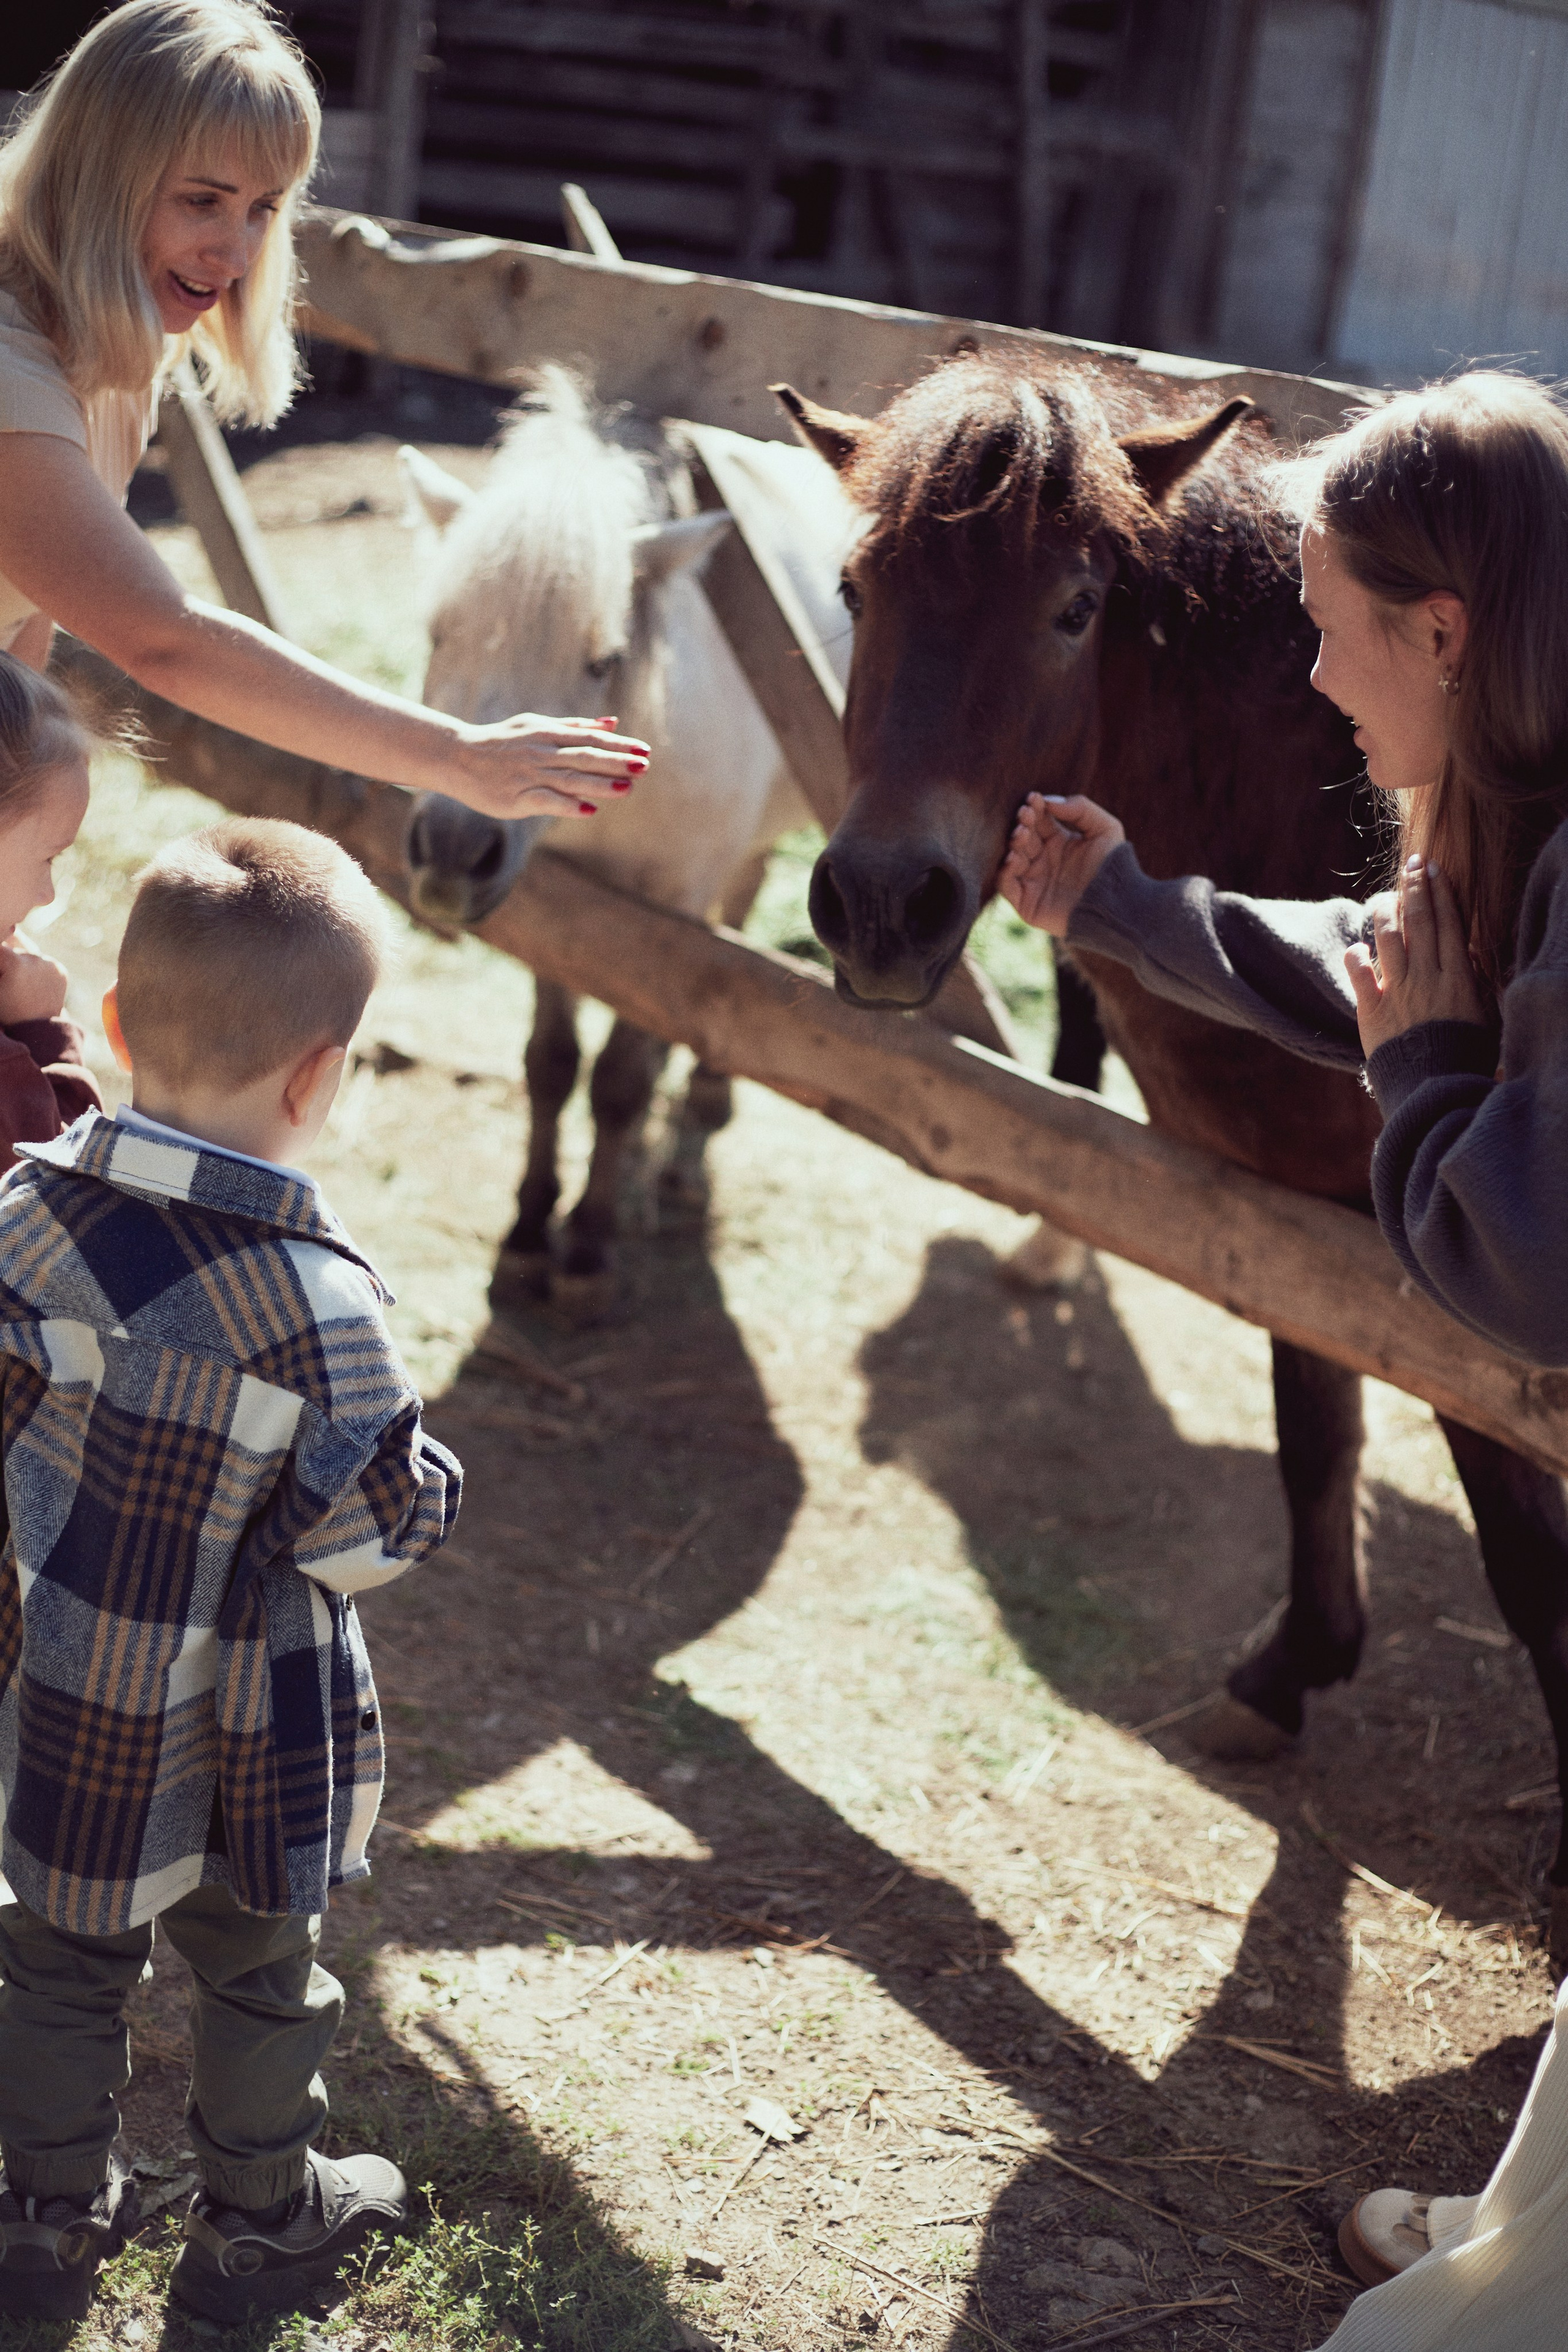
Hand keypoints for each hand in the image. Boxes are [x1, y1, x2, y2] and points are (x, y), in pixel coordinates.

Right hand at [0, 929, 68, 1024]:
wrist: (37, 1030)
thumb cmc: (7, 1011)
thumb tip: (4, 943)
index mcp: (16, 964)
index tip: (2, 975)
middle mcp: (36, 959)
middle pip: (12, 946)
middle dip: (5, 956)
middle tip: (9, 978)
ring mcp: (51, 963)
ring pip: (27, 952)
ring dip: (19, 961)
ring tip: (18, 981)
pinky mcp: (60, 969)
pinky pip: (41, 961)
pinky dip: (34, 967)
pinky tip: (29, 982)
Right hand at [450, 712, 648, 821]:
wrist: (457, 757)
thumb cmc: (502, 743)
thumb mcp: (538, 727)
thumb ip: (575, 726)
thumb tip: (613, 722)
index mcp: (548, 733)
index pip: (590, 738)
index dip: (618, 744)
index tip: (645, 750)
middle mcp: (542, 752)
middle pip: (584, 756)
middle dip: (616, 761)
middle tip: (644, 766)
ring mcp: (529, 774)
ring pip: (569, 778)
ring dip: (599, 783)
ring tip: (628, 788)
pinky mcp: (516, 797)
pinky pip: (545, 800)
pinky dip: (567, 804)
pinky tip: (589, 810)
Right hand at [999, 792, 1125, 936]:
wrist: (1115, 905)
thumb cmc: (1114, 866)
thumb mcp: (1105, 828)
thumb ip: (1080, 807)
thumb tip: (1048, 800)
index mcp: (1058, 842)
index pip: (1038, 820)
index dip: (1034, 808)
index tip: (1033, 799)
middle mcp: (1043, 860)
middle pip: (1023, 836)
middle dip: (1022, 823)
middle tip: (1025, 815)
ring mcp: (1033, 881)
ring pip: (1012, 858)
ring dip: (1014, 843)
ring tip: (1022, 834)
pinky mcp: (1026, 904)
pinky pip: (1006, 885)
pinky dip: (1005, 871)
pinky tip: (1013, 857)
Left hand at [1344, 854, 1489, 1056]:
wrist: (1435, 1090)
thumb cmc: (1465, 1056)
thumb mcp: (1484, 1017)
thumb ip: (1473, 985)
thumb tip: (1465, 956)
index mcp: (1457, 979)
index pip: (1448, 925)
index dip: (1440, 894)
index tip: (1434, 870)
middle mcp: (1426, 979)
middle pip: (1420, 923)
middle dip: (1416, 889)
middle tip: (1413, 863)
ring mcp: (1397, 993)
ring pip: (1388, 940)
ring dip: (1385, 913)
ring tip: (1386, 898)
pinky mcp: (1372, 1012)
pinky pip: (1359, 976)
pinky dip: (1355, 958)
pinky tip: (1357, 948)